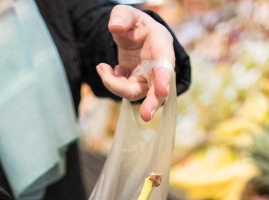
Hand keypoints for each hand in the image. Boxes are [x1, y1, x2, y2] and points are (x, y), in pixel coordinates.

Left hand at [96, 5, 174, 121]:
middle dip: (152, 103)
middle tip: (146, 116)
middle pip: (158, 91)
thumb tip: (115, 27)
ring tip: (102, 68)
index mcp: (161, 46)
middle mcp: (157, 68)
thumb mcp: (128, 14)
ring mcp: (146, 80)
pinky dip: (111, 82)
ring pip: (135, 93)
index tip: (162, 90)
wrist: (131, 36)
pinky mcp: (134, 86)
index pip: (166, 64)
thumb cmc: (135, 25)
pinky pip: (122, 91)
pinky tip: (106, 68)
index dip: (164, 78)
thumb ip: (122, 16)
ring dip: (116, 86)